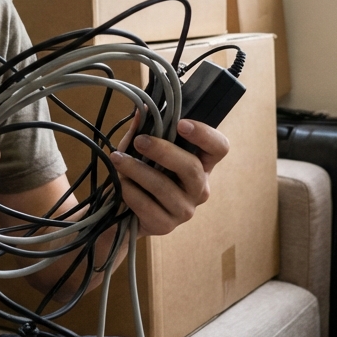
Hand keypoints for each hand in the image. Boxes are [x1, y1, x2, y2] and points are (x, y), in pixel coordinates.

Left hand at [108, 118, 228, 236]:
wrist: (120, 212)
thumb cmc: (137, 175)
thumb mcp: (138, 150)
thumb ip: (141, 131)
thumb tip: (141, 109)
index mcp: (201, 164)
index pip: (219, 148)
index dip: (205, 135)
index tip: (181, 124)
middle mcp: (199, 189)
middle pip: (192, 168)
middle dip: (163, 151)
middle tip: (139, 141)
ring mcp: (185, 210)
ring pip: (165, 187)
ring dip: (138, 170)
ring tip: (118, 159)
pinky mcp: (166, 226)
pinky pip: (148, 206)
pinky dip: (131, 192)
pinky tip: (120, 184)